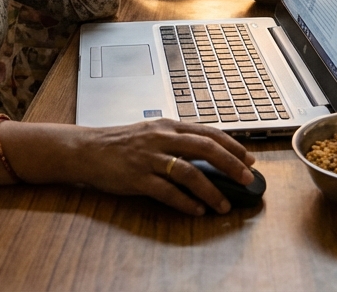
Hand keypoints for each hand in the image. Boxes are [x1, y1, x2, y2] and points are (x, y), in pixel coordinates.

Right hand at [69, 119, 255, 214]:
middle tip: (248, 178)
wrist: (87, 149)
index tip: (249, 158)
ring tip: (224, 204)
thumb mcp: (152, 133)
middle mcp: (162, 138)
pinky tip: (196, 210)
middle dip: (231, 164)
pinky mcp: (137, 177)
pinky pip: (167, 191)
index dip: (232, 146)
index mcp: (168, 126)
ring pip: (189, 171)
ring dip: (211, 189)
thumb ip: (177, 140)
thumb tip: (209, 155)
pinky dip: (185, 202)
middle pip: (205, 148)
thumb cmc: (121, 143)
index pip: (208, 133)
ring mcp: (149, 158)